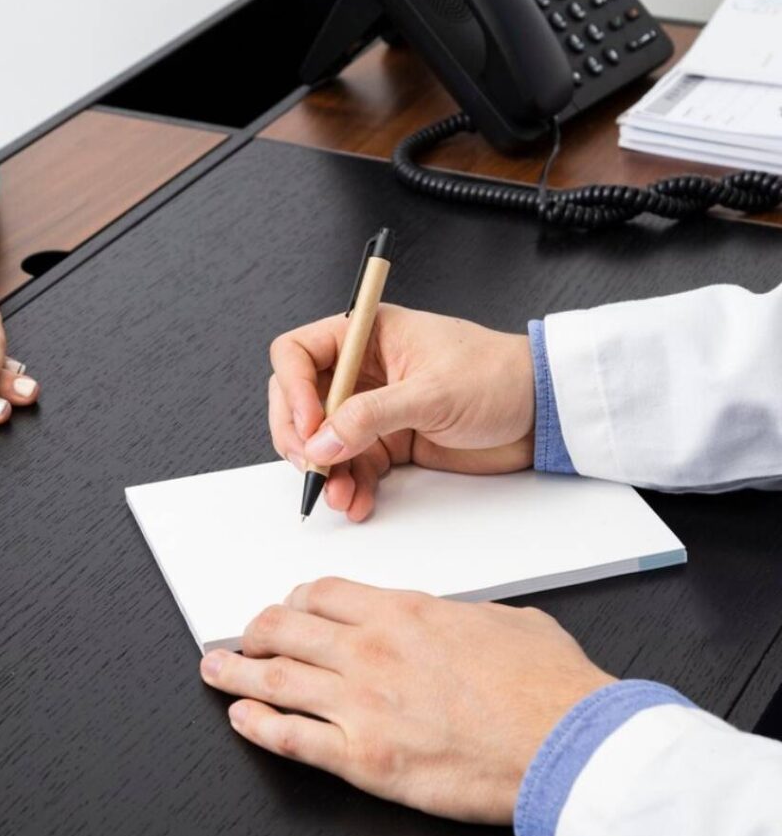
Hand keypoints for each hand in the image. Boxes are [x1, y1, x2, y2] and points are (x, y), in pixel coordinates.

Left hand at [200, 578, 613, 823]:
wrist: (567, 743)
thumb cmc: (545, 684)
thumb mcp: (502, 620)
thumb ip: (457, 616)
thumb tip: (449, 620)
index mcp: (401, 612)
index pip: (322, 592)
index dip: (295, 598)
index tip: (289, 606)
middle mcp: (369, 650)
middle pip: (284, 627)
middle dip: (255, 629)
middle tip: (243, 634)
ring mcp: (361, 704)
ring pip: (273, 679)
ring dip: (234, 672)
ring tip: (214, 668)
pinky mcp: (363, 759)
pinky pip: (291, 739)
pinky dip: (258, 727)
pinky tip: (242, 719)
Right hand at [269, 304, 534, 520]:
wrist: (541, 413)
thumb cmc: (499, 376)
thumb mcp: (431, 392)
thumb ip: (371, 416)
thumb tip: (322, 442)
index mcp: (367, 334)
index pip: (298, 352)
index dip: (294, 389)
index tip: (310, 426)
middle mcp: (363, 369)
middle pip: (300, 399)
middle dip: (301, 437)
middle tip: (313, 465)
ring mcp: (373, 407)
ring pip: (323, 440)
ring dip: (325, 471)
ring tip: (340, 494)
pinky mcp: (389, 441)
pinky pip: (352, 465)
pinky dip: (350, 485)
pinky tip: (358, 500)